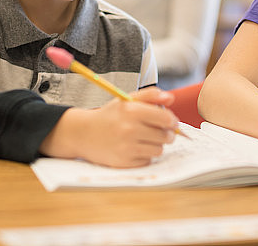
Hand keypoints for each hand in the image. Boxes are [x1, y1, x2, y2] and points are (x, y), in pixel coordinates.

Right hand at [40, 87, 179, 167]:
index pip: (165, 118)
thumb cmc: (110, 115)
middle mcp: (129, 129)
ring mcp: (126, 148)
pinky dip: (145, 155)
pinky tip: (135, 148)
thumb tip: (171, 98)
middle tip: (160, 131)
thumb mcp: (127, 100)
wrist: (84, 134)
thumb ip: (150, 95)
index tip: (171, 122)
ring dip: (156, 145)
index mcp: (132, 111)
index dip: (172, 121)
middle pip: (165, 136)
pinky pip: (147, 161)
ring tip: (146, 139)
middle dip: (166, 134)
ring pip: (158, 150)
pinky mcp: (124, 163)